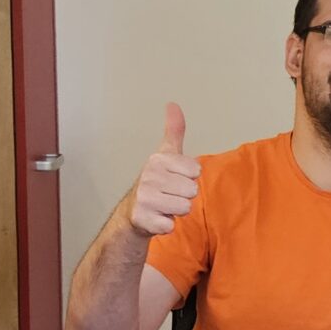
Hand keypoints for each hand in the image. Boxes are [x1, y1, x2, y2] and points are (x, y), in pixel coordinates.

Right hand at [129, 104, 200, 237]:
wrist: (134, 212)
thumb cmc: (155, 182)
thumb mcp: (166, 154)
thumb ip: (174, 131)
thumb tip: (173, 104)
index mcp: (158, 160)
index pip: (196, 172)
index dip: (188, 178)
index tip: (174, 178)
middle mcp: (149, 176)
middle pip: (192, 191)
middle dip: (183, 196)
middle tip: (169, 194)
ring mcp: (144, 198)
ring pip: (185, 208)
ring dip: (176, 211)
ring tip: (164, 205)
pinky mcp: (143, 219)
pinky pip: (171, 225)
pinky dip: (166, 225)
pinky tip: (156, 218)